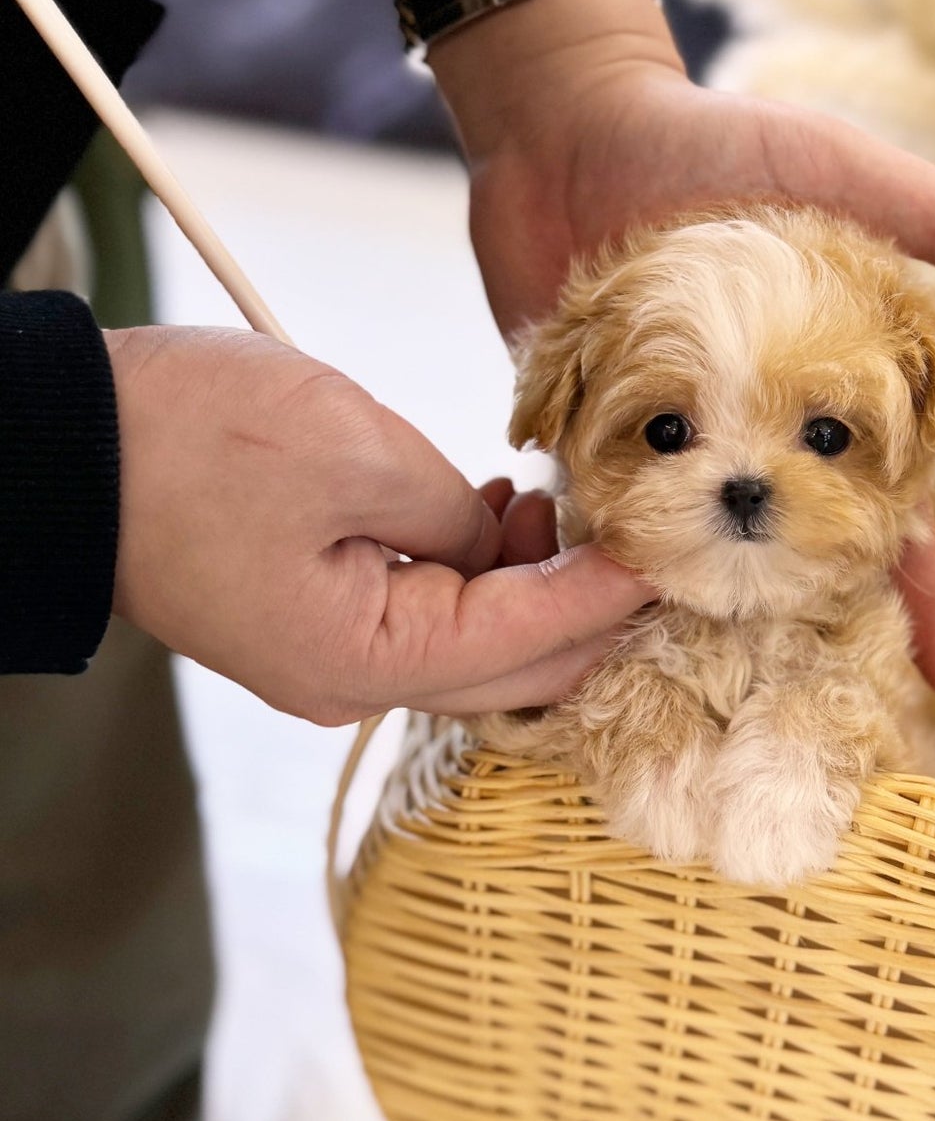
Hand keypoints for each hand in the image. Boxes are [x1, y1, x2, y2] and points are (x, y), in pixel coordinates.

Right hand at [105, 326, 650, 723]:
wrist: (70, 445)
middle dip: (585, 603)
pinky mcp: (314, 624)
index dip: (612, 591)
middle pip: (513, 668)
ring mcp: (329, 661)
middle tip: (641, 532)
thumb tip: (507, 548)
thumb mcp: (358, 455)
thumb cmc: (199, 438)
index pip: (531, 642)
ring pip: (474, 647)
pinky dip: (475, 577)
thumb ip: (459, 518)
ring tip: (551, 506)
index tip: (678, 550)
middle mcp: (351, 682)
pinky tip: (493, 512)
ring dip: (530, 586)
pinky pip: (425, 620)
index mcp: (366, 658)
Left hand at [436, 0, 934, 698]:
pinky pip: (596, 520)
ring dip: (710, 628)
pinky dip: (602, 577)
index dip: (925, 594)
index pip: (888, 511)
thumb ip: (931, 216)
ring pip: (701, 559)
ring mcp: (664, 446)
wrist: (572, 123)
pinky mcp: (576, 435)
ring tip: (727, 717)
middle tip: (838, 725)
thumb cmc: (713, 139)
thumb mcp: (831, 170)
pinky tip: (606, 656)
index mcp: (818, 394)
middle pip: (794, 558)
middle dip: (820, 637)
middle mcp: (746, 435)